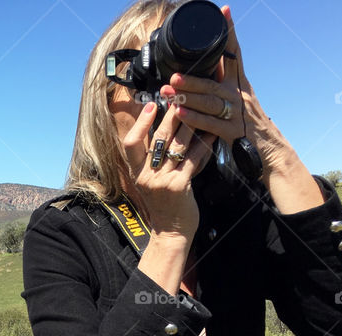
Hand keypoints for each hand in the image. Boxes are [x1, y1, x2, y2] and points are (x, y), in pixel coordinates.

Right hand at [122, 99, 216, 240]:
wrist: (171, 233)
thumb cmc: (164, 206)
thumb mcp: (151, 183)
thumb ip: (154, 161)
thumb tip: (164, 133)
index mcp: (135, 173)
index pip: (130, 143)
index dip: (140, 123)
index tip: (150, 106)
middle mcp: (145, 176)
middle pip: (158, 139)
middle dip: (172, 116)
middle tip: (182, 98)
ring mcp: (161, 181)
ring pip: (177, 146)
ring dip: (190, 125)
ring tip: (199, 110)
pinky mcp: (179, 186)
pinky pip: (193, 159)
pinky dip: (202, 145)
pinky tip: (210, 135)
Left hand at [161, 5, 289, 174]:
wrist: (269, 151)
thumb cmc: (247, 125)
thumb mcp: (238, 100)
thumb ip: (222, 85)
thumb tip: (207, 67)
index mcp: (240, 84)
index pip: (234, 53)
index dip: (228, 33)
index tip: (224, 11)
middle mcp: (239, 95)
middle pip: (214, 81)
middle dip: (192, 77)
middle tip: (173, 74)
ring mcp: (237, 113)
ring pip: (210, 102)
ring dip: (188, 96)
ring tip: (169, 92)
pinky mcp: (233, 132)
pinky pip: (210, 124)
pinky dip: (194, 118)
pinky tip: (179, 113)